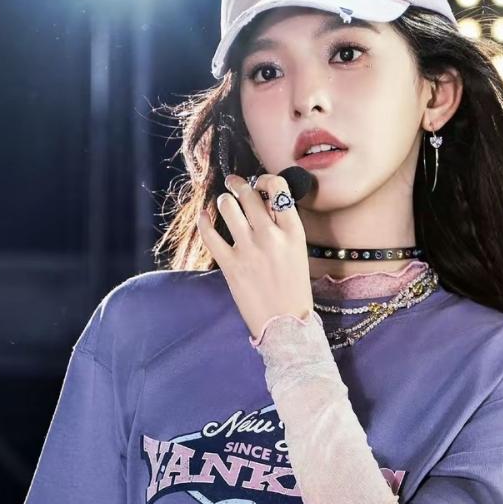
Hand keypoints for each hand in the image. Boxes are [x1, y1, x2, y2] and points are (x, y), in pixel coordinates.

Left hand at [197, 173, 313, 342]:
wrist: (286, 324)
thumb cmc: (294, 290)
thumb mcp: (298, 253)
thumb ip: (283, 228)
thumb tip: (263, 203)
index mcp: (293, 232)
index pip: (278, 188)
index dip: (265, 179)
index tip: (258, 183)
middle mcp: (271, 236)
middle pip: (249, 193)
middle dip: (238, 185)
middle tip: (234, 184)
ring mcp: (249, 249)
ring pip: (228, 206)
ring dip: (224, 201)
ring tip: (224, 204)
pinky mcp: (230, 264)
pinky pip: (210, 233)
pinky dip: (204, 221)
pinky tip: (204, 217)